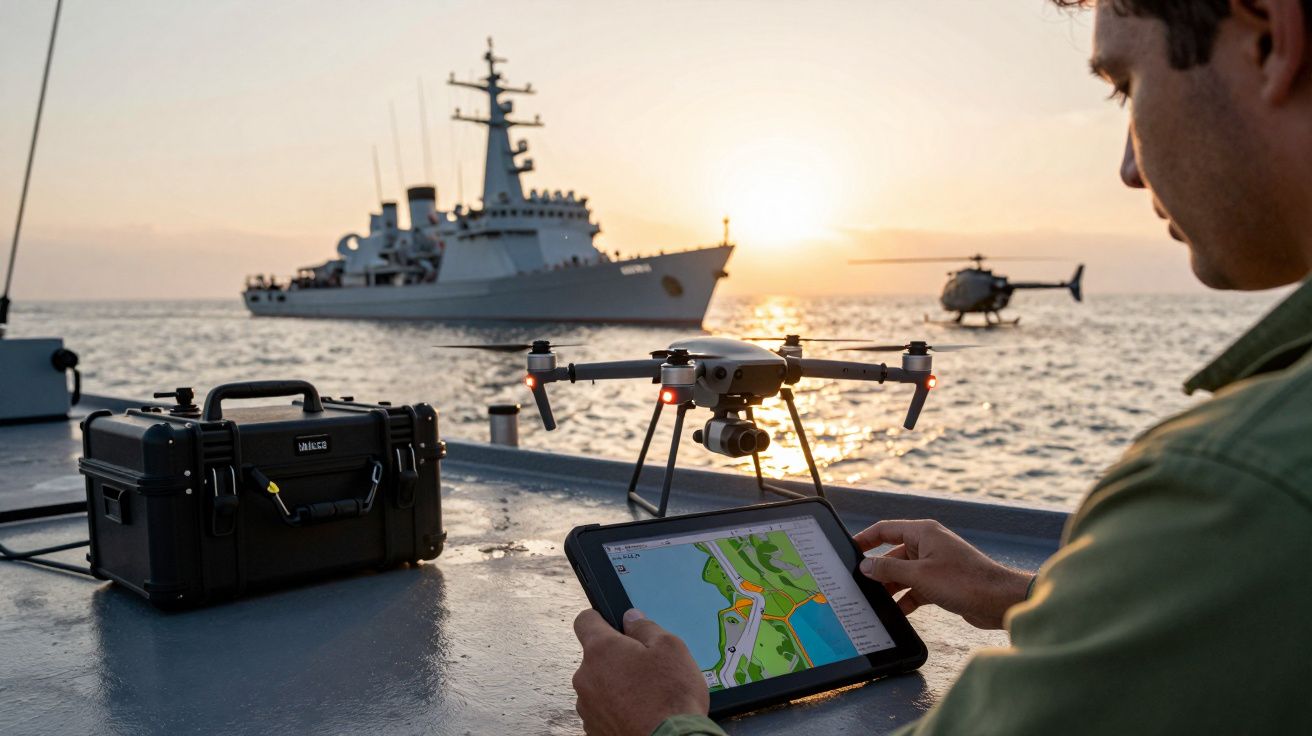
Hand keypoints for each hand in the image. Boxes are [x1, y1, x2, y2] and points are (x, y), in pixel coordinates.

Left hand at [572, 608, 708, 735]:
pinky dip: (617, 709)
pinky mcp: (593, 729)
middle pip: (596, 657)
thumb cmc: (671, 698)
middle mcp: (586, 677)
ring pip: (599, 685)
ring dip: (617, 686)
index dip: (600, 619)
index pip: (585, 621)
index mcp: (601, 650)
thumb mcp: (670, 648)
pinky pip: (603, 710)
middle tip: (646, 668)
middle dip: (617, 659)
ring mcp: (587, 707)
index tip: (614, 626)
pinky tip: (640, 713)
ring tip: (647, 696)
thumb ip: (646, 627)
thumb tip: (631, 618)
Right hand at [855, 519, 1033, 629]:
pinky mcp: (941, 582)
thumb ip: (888, 569)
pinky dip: (906, 598)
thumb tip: (865, 566)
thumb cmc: (964, 581)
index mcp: (923, 532)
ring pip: (904, 573)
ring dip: (892, 587)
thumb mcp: (918, 575)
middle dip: (878, 570)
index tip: (848, 549)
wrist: (998, 601)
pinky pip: (916, 587)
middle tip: (859, 584)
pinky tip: (897, 612)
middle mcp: (928, 544)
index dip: (865, 539)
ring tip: (875, 602)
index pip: (885, 529)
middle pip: (893, 553)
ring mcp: (935, 564)